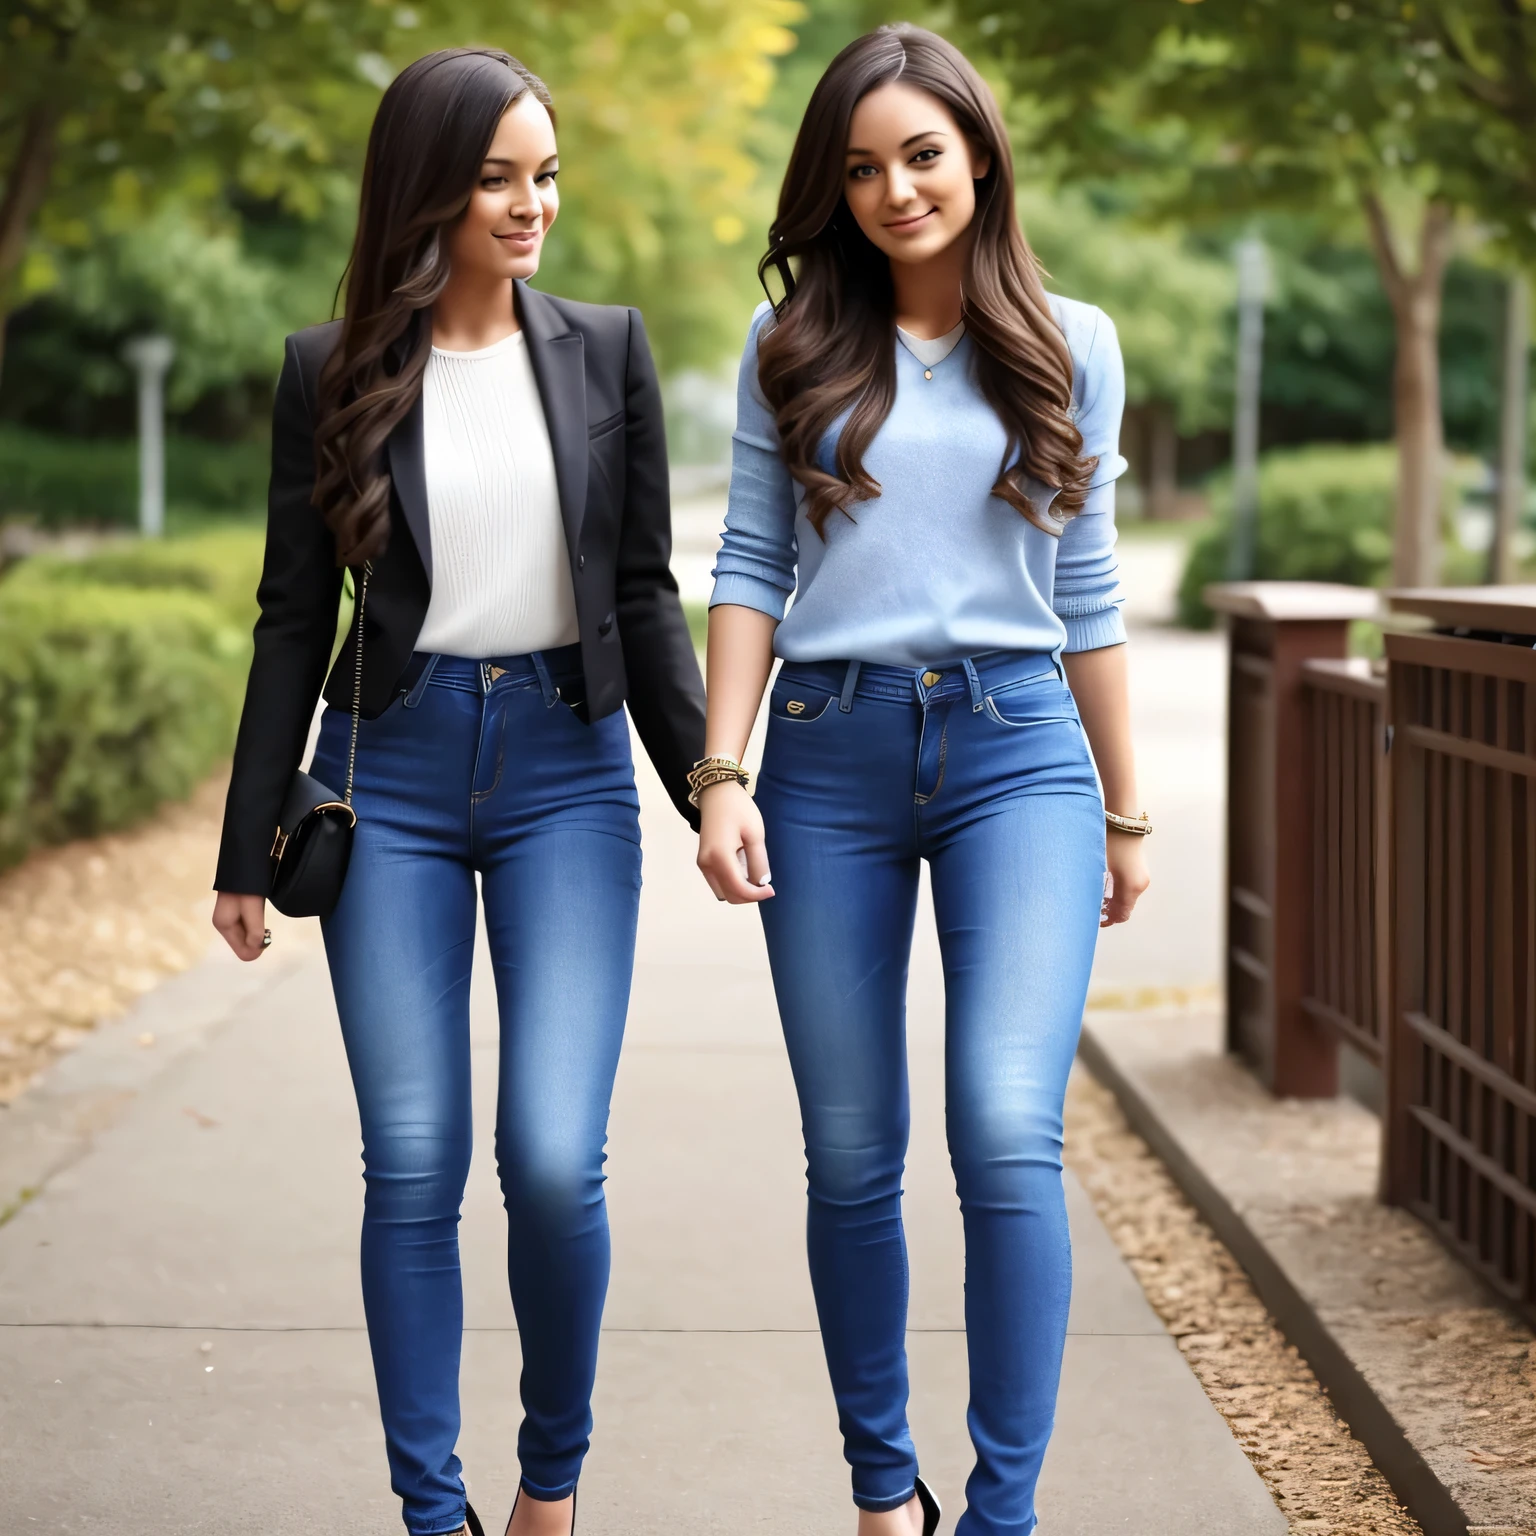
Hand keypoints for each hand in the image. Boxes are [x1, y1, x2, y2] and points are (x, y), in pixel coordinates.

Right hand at [213, 891, 269, 959]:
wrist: (243, 863)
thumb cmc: (248, 886)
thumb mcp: (252, 910)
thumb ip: (255, 932)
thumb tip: (256, 949)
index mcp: (224, 926)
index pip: (242, 952)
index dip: (258, 948)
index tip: (267, 933)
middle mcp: (223, 925)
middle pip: (243, 945)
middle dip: (257, 940)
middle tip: (266, 925)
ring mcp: (228, 918)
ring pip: (246, 937)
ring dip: (257, 932)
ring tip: (262, 916)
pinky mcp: (234, 911)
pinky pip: (246, 928)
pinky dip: (255, 926)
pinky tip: (259, 914)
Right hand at [696, 780, 773, 902]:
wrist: (717, 793)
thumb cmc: (738, 809)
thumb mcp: (755, 834)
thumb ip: (758, 862)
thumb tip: (761, 884)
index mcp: (719, 857)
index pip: (739, 889)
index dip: (757, 895)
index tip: (772, 890)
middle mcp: (707, 864)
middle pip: (729, 896)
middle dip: (749, 896)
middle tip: (765, 885)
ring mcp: (703, 864)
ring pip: (723, 891)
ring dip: (740, 891)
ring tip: (754, 875)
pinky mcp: (703, 861)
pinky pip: (718, 882)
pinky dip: (732, 883)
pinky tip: (743, 870)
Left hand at [1101, 830, 1148, 926]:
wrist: (1123, 825)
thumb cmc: (1109, 845)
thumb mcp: (1100, 869)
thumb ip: (1099, 890)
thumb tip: (1093, 905)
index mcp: (1131, 887)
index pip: (1122, 914)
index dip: (1109, 920)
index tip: (1095, 920)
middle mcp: (1140, 885)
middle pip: (1126, 908)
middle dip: (1111, 912)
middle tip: (1094, 909)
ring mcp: (1142, 879)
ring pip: (1128, 899)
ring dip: (1115, 902)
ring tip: (1099, 899)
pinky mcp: (1141, 872)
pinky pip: (1130, 890)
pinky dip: (1120, 894)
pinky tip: (1106, 889)